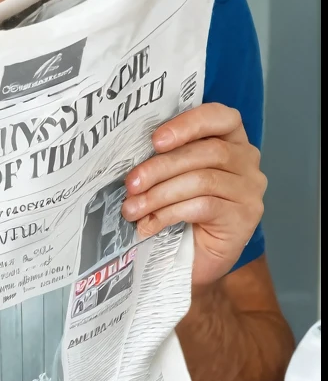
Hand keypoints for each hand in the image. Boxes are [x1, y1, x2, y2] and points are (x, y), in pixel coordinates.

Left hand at [122, 104, 265, 287]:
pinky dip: (170, 214)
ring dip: (160, 194)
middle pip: (206, 152)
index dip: (188, 124)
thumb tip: (132, 152)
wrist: (196, 263)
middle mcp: (248, 161)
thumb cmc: (183, 215)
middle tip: (131, 183)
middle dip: (162, 166)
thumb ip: (168, 158)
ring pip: (202, 180)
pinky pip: (203, 206)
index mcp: (232, 141)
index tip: (155, 140)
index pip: (220, 117)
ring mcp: (249, 190)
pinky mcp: (244, 217)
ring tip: (132, 208)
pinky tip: (149, 225)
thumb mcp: (175, 178)